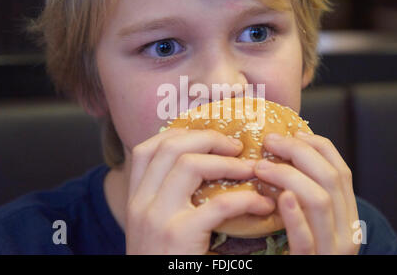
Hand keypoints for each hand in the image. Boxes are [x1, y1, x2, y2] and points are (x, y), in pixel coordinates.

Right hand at [125, 128, 274, 253]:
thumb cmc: (167, 262)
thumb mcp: (155, 228)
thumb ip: (169, 200)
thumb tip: (206, 170)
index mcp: (135, 199)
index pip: (147, 149)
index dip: (180, 134)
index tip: (209, 137)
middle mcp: (141, 203)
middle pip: (170, 147)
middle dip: (208, 139)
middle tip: (236, 147)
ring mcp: (157, 217)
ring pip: (191, 165)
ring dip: (229, 164)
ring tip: (252, 170)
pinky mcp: (179, 235)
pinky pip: (219, 204)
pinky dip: (246, 199)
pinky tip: (261, 205)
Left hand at [254, 131, 359, 254]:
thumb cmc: (306, 253)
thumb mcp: (314, 222)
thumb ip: (306, 194)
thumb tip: (283, 154)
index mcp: (348, 215)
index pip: (341, 169)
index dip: (317, 145)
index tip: (291, 131)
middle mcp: (347, 230)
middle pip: (331, 177)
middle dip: (299, 153)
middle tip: (269, 142)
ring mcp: (333, 249)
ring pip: (320, 200)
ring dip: (289, 176)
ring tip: (261, 167)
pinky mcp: (312, 264)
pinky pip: (306, 238)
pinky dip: (295, 215)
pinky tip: (280, 198)